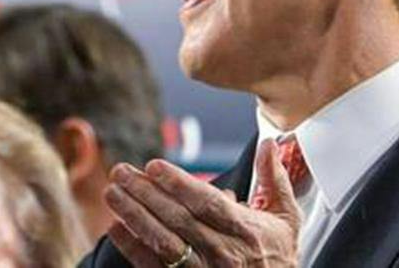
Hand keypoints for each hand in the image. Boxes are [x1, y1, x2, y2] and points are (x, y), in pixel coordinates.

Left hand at [104, 141, 301, 267]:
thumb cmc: (278, 258)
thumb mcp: (285, 219)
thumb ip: (274, 180)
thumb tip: (270, 144)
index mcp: (245, 231)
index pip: (207, 203)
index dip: (179, 184)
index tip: (153, 166)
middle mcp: (224, 253)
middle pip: (179, 220)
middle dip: (146, 194)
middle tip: (121, 172)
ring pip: (164, 243)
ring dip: (135, 217)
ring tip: (113, 194)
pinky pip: (156, 267)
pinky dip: (134, 249)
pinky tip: (116, 229)